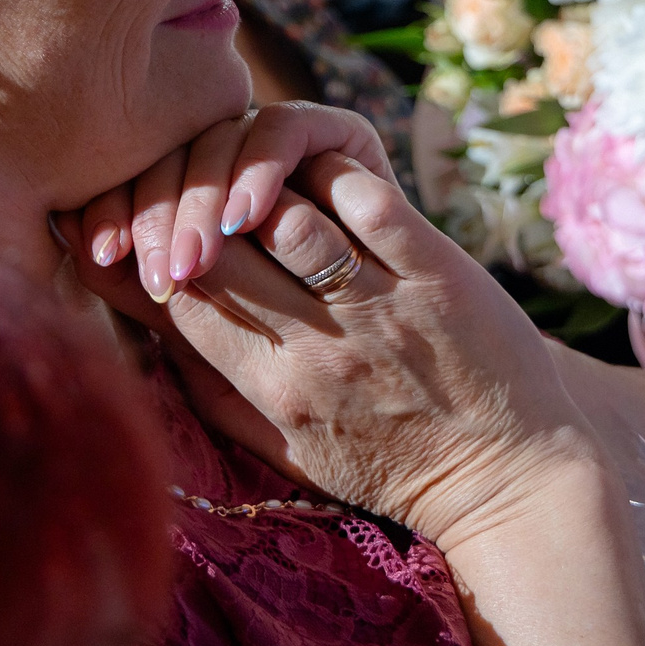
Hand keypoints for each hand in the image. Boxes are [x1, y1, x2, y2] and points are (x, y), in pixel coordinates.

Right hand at [66, 105, 597, 546]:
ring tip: (250, 182)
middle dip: (187, 207)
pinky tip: (316, 168)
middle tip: (188, 187)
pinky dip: (331, 170)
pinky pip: (369, 198)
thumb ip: (207, 382)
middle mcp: (320, 349)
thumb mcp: (277, 444)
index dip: (145, 248)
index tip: (139, 222)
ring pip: (285, 217)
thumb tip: (138, 310)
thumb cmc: (383, 461)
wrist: (506, 478)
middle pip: (219, 253)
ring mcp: (381, 306)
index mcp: (272, 391)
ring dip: (255, 185)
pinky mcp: (438, 272)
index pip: (179, 298)